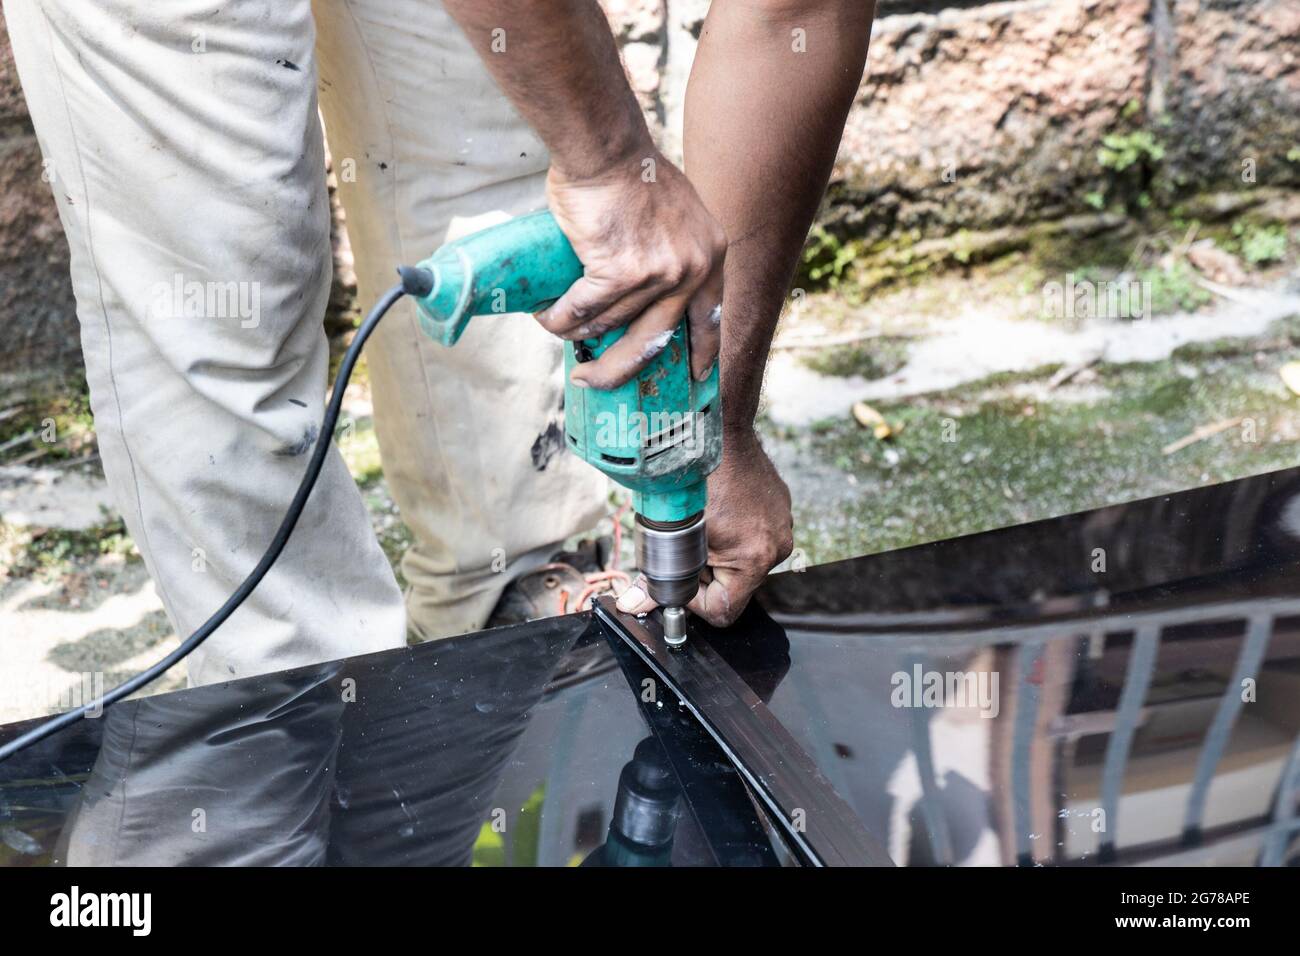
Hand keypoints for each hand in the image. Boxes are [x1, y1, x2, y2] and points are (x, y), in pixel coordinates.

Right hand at [536, 150, 725, 388]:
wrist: (605, 147)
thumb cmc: (630, 172)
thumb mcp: (675, 213)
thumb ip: (671, 250)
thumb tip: (641, 293)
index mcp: (711, 254)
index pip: (711, 318)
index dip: (701, 352)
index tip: (694, 376)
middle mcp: (692, 269)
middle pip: (656, 341)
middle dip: (620, 370)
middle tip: (594, 381)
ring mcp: (658, 273)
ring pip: (611, 325)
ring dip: (579, 334)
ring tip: (558, 328)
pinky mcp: (620, 272)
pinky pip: (584, 310)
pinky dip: (561, 319)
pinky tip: (547, 318)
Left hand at [617, 431, 793, 626]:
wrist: (718, 431)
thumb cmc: (695, 477)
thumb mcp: (671, 533)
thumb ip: (654, 577)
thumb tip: (634, 606)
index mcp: (755, 558)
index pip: (724, 610)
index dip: (695, 600)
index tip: (681, 576)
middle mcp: (777, 547)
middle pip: (735, 588)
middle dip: (707, 574)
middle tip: (688, 546)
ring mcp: (783, 527)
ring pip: (744, 564)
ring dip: (720, 553)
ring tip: (705, 526)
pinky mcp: (781, 511)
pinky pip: (755, 538)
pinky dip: (735, 534)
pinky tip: (720, 513)